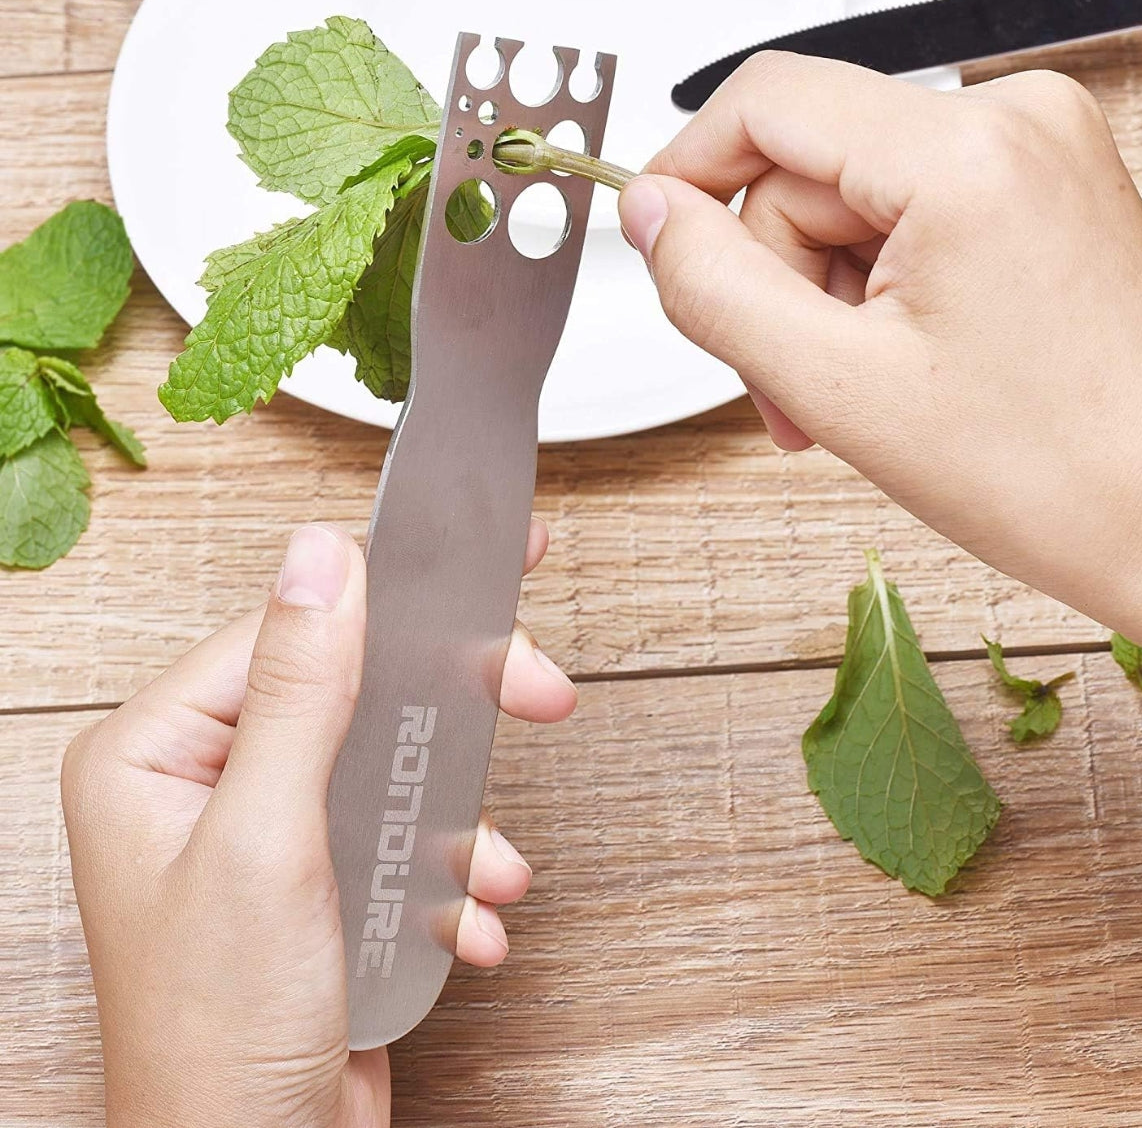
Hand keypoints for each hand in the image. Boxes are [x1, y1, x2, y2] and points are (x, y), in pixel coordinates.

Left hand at [61, 520, 575, 1127]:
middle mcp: (208, 782)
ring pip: (393, 765)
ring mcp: (269, 833)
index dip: (395, 606)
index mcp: (158, 752)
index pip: (290, 632)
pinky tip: (469, 921)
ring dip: (459, 815)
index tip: (486, 580)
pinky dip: (449, 877)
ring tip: (496, 867)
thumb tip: (318, 556)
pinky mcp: (320, 882)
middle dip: (452, 709)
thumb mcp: (264, 840)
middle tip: (537, 689)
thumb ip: (297, 689)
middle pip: (356, 692)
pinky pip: (402, 838)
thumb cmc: (219, 1031)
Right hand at [620, 56, 1141, 689]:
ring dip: (822, 301)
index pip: (767, 102)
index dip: (690, 173)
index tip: (658, 240)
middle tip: (788, 387)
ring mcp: (1038, 156)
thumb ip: (717, 288)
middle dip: (774, 282)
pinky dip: (874, 294)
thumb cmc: (1057, 473)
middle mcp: (1016, 124)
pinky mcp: (1042, 194)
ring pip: (853, 203)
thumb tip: (653, 215)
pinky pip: (907, 218)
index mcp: (968, 153)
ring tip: (847, 397)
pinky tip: (889, 367)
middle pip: (808, 169)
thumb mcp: (839, 388)